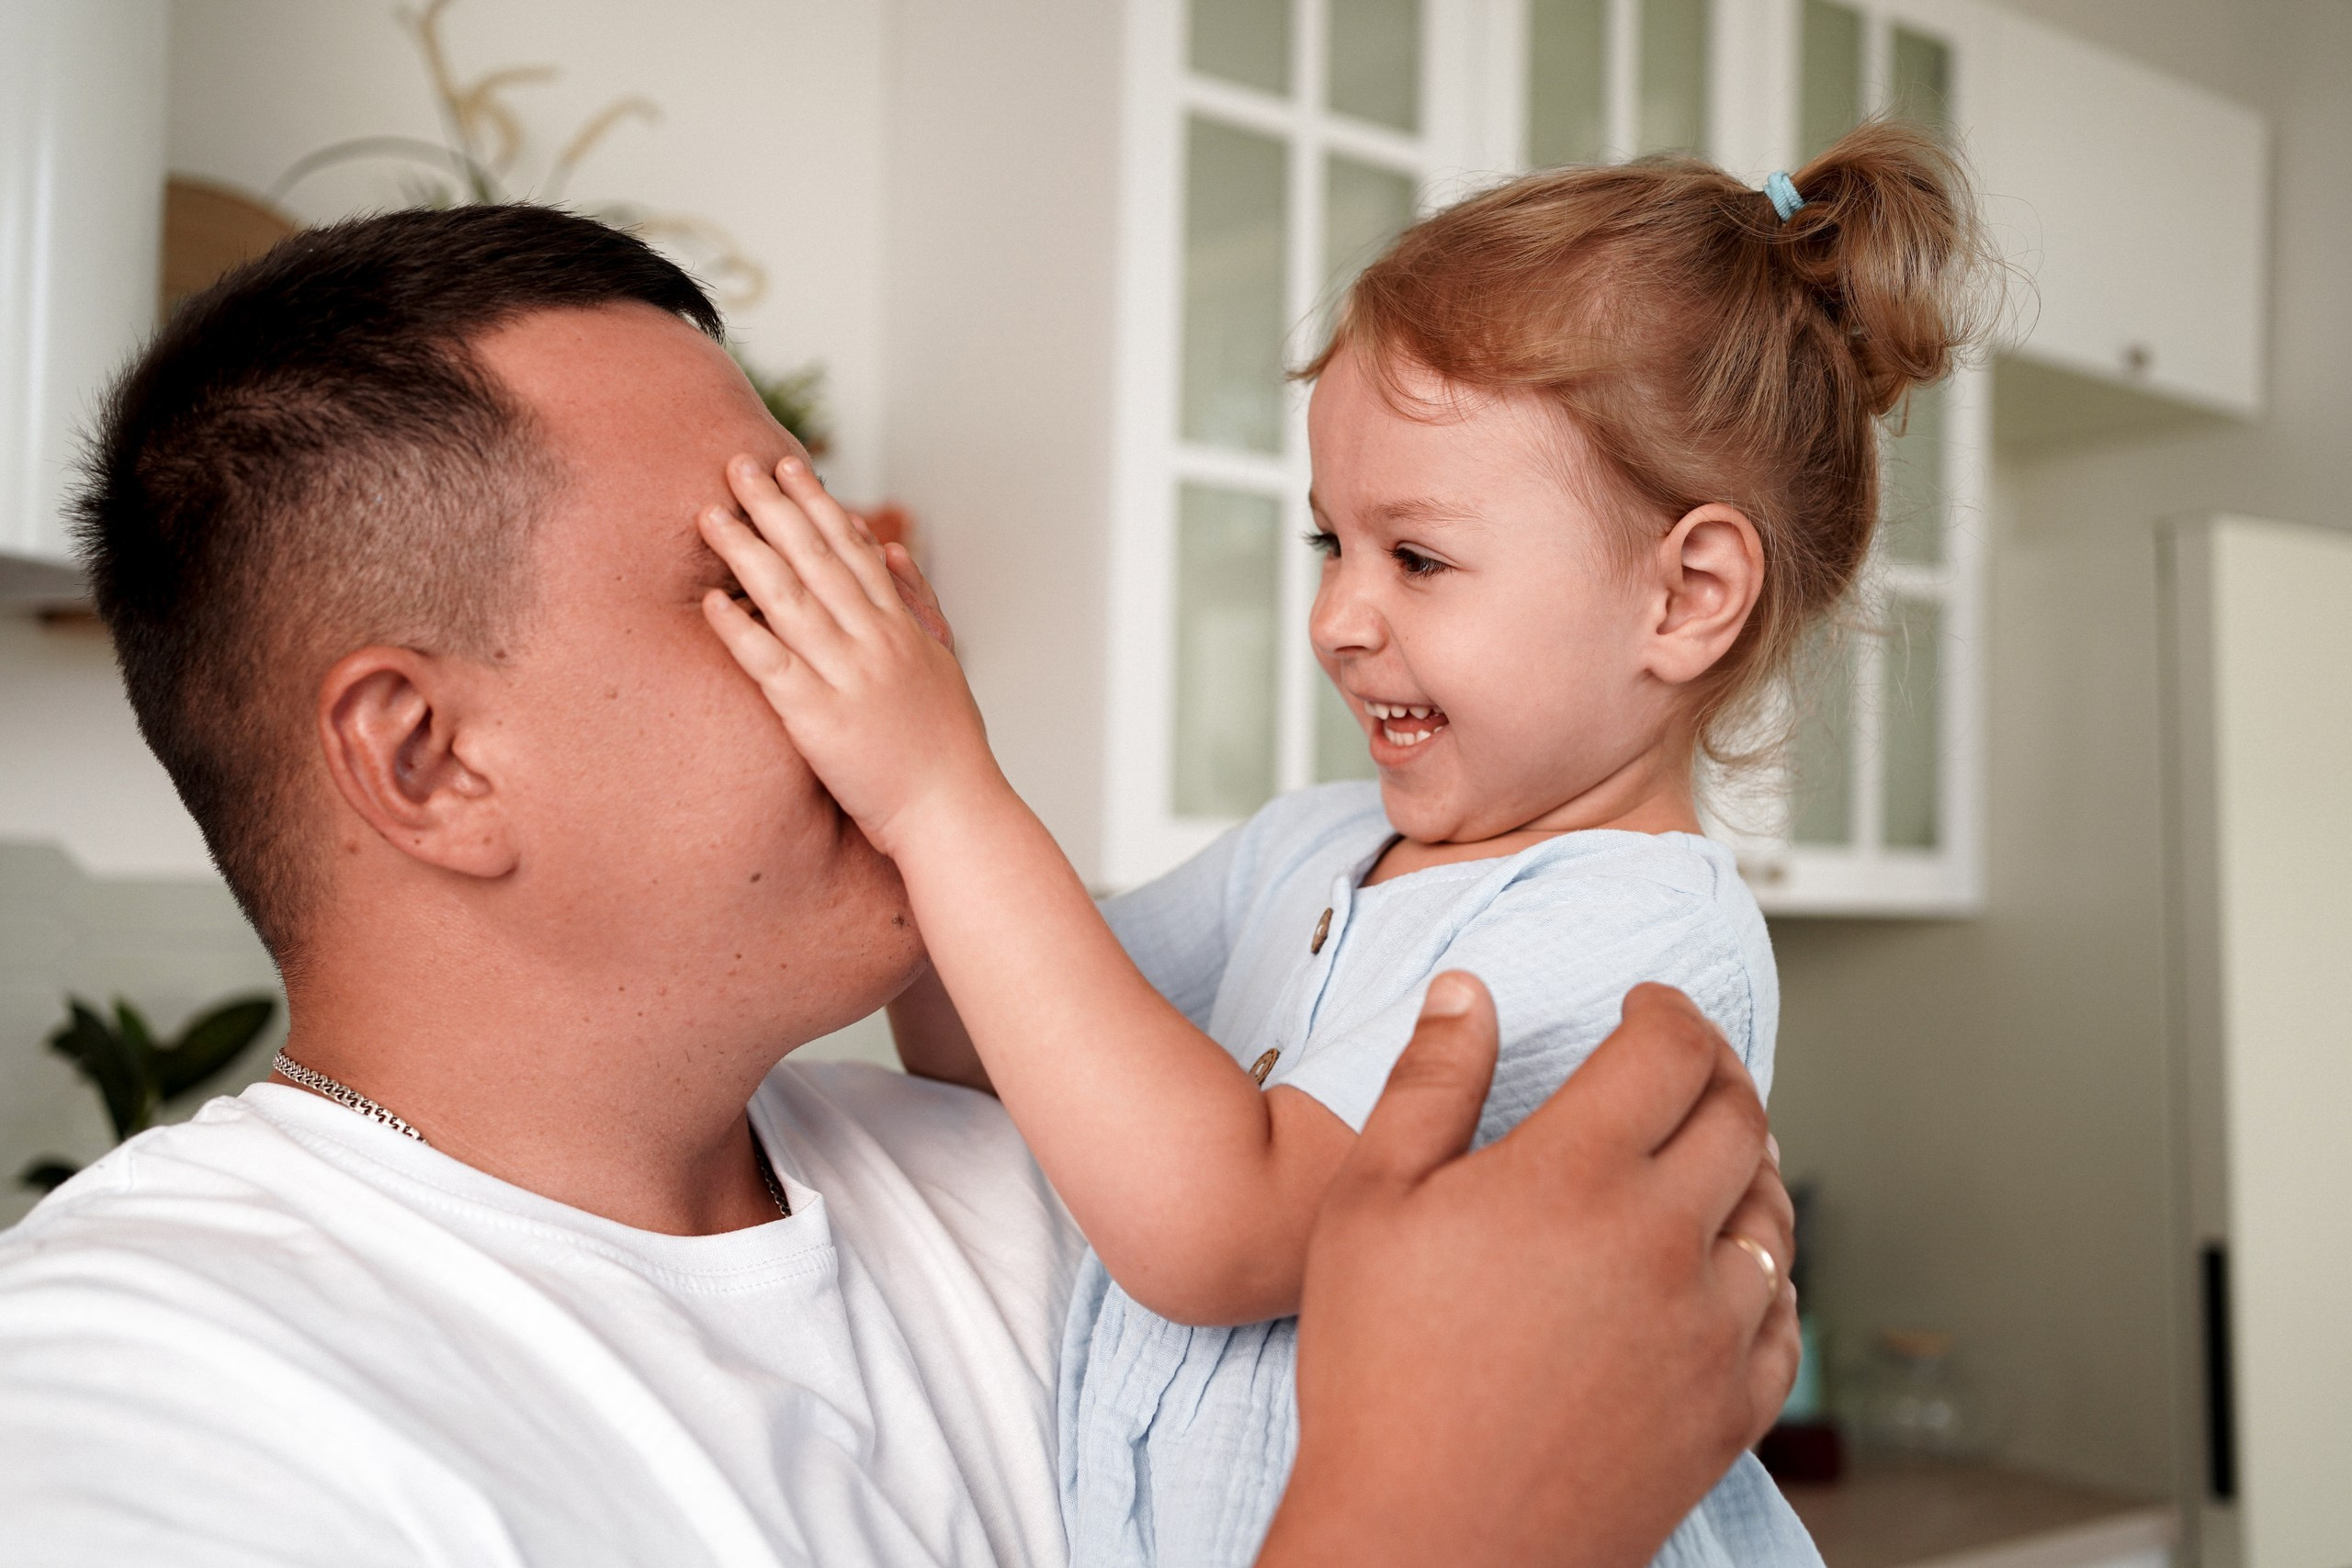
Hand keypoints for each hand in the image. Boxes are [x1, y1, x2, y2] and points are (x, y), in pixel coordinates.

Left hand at [699, 456, 999, 852]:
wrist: (954, 811)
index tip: (788, 465)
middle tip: (737, 465)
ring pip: (789, 600)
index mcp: (901, 627)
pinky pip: (771, 665)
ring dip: (747, 551)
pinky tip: (711, 602)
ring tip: (711, 515)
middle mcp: (875, 641)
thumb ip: (918, 601)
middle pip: (817, 559)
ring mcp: (847, 677)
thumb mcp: (943, 661)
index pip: (853, 549)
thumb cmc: (949, 746)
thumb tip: (891, 547)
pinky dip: (740, 631)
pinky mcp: (820, 719)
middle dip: (774, 507)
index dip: (817, 504)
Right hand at [1259, 976, 1797, 1567]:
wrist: (1424, 1546)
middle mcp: (1663, 1243)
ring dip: (1753, 1159)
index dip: (1666, 1008)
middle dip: (1715, 1069)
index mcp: (1576, 1176)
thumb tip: (1467, 996)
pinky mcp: (1727, 1410)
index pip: (1670, 1050)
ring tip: (1714, 1148)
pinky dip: (1769, 1268)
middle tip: (1683, 1062)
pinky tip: (1731, 1263)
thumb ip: (1429, 1084)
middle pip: (1738, 1116)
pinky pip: (1785, 1315)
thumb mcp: (1368, 1205)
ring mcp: (1707, 1332)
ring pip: (1776, 1212)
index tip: (1646, 1004)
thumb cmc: (1381, 1380)